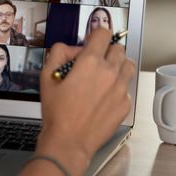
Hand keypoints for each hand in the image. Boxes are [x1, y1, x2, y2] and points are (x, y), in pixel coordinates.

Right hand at [37, 28, 134, 175]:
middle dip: (107, 51)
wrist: (69, 142)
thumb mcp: (47, 77)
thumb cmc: (58, 114)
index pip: (103, 33)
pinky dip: (117, 88)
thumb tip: (69, 48)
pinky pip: (126, 88)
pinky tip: (104, 96)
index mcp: (90, 62)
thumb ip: (58, 53)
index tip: (93, 41)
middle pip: (118, 48)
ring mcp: (120, 89)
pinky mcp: (125, 104)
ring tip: (104, 75)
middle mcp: (110, 73)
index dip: (96, 35)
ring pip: (128, 65)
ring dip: (118, 66)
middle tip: (96, 60)